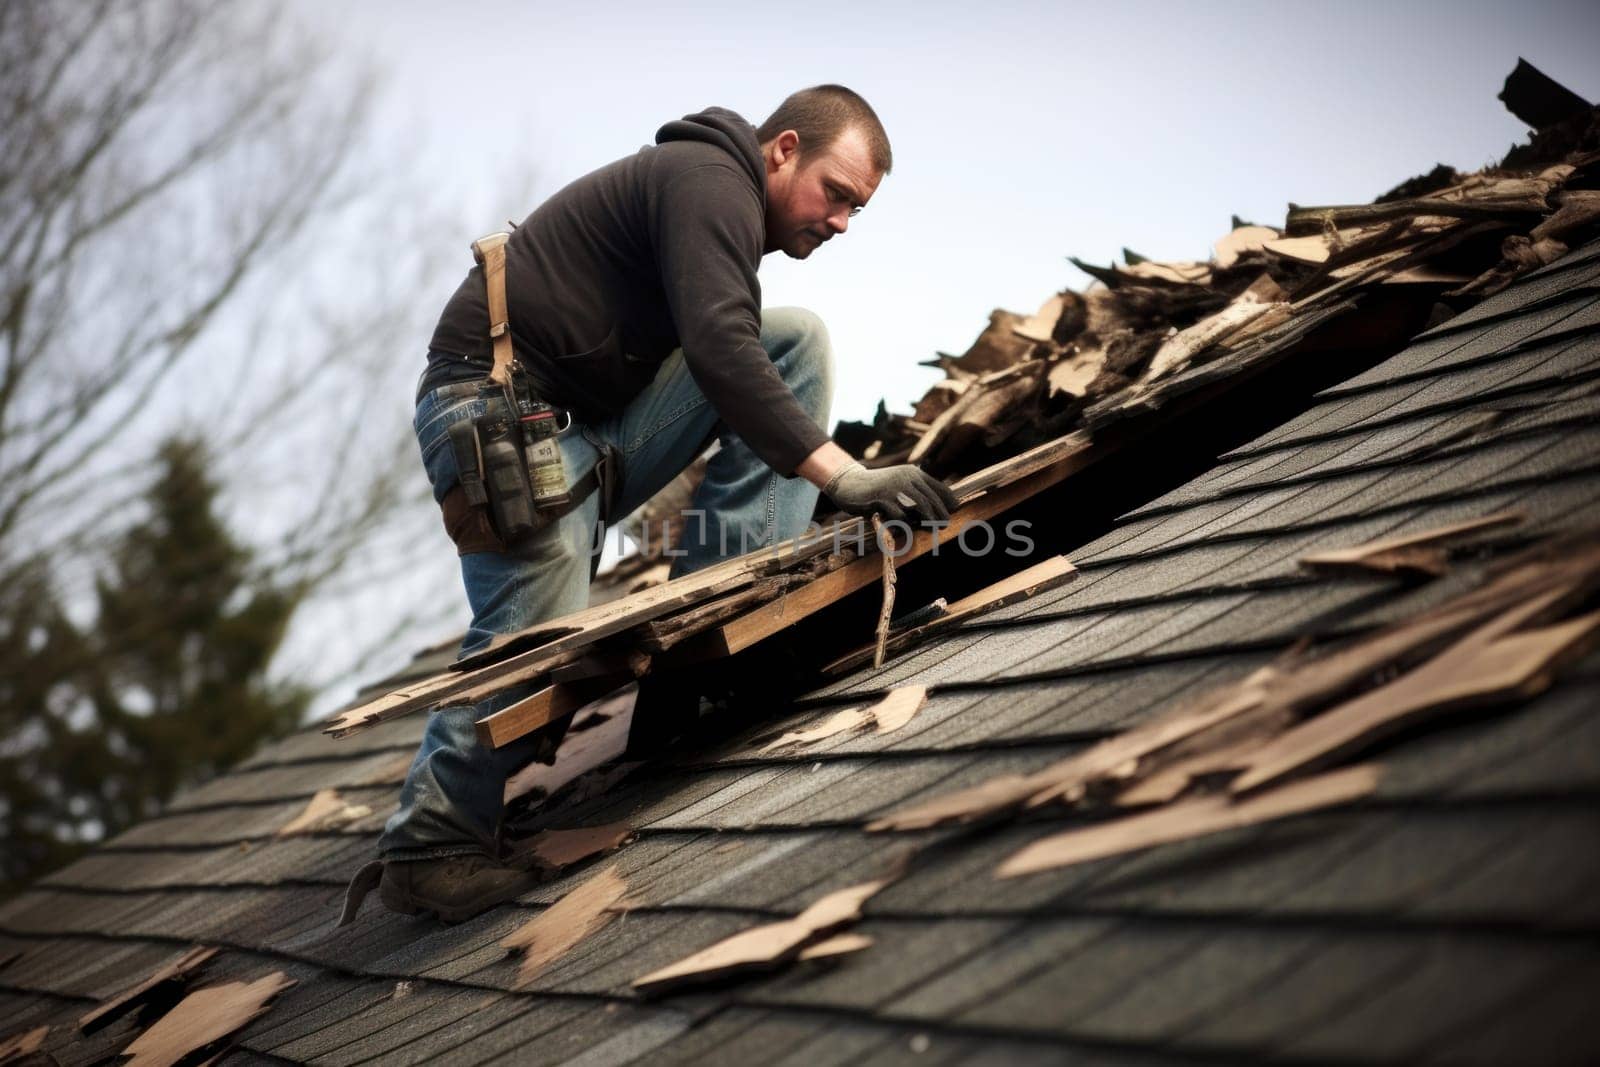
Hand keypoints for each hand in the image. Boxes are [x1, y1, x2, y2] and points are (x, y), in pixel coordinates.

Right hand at [822, 460, 959, 521]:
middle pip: (932, 498)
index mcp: (913, 473)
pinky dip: (905, 523)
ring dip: (929, 520)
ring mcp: (894, 487)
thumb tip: (937, 509)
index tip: (955, 509)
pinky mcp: (882, 499)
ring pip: (920, 506)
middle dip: (941, 513)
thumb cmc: (878, 488)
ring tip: (933, 528)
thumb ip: (916, 492)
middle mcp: (906, 477)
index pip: (938, 486)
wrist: (849, 483)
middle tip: (945, 524)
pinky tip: (904, 527)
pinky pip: (900, 515)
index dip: (948, 499)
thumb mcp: (899, 484)